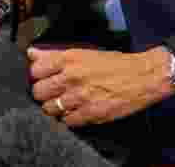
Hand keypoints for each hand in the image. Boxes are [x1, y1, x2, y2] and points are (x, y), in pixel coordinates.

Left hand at [27, 45, 174, 127]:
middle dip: (43, 93)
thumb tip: (31, 53)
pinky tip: (76, 112)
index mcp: (69, 59)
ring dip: (54, 108)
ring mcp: (81, 97)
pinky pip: (67, 121)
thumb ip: (54, 54)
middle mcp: (72, 77)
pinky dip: (69, 119)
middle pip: (38, 92)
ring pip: (50, 108)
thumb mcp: (82, 53)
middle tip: (52, 93)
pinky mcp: (92, 113)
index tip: (43, 78)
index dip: (38, 75)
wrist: (143, 77)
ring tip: (63, 104)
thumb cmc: (114, 63)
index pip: (35, 70)